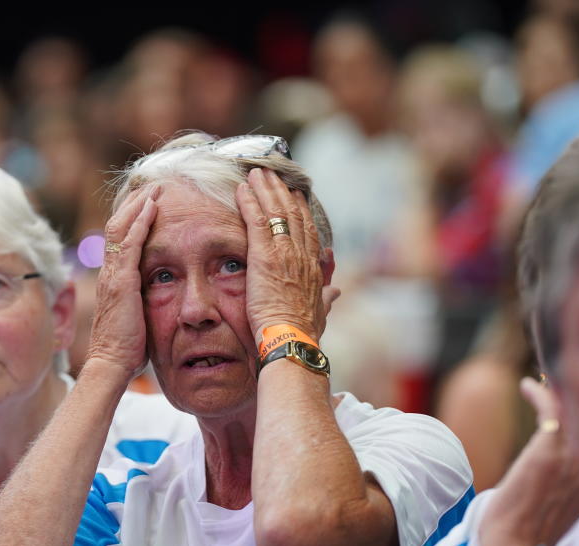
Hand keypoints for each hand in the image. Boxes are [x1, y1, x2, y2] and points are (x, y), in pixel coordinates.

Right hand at [85, 185, 159, 378]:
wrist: (111, 364)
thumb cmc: (127, 349)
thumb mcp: (138, 316)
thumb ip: (145, 299)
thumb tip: (161, 293)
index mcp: (113, 279)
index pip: (119, 238)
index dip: (133, 217)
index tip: (149, 201)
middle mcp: (109, 272)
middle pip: (117, 225)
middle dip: (135, 203)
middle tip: (153, 184)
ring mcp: (112, 275)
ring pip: (120, 227)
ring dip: (138, 205)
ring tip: (155, 188)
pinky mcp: (121, 282)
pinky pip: (129, 244)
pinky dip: (140, 222)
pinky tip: (152, 208)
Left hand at [236, 168, 328, 341]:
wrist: (292, 339)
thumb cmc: (304, 331)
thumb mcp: (321, 311)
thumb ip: (327, 296)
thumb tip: (335, 290)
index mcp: (313, 265)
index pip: (308, 229)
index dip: (300, 208)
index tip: (293, 194)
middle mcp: (302, 253)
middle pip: (293, 212)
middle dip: (281, 190)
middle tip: (271, 173)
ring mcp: (284, 252)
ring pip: (276, 211)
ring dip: (265, 189)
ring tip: (256, 173)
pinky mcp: (264, 256)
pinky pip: (256, 221)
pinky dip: (250, 202)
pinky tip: (242, 188)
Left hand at [478, 377, 578, 545]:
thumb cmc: (533, 527)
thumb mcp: (563, 497)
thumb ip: (570, 474)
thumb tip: (559, 458)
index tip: (575, 396)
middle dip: (576, 394)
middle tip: (559, 378)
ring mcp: (578, 454)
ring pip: (575, 406)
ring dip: (558, 388)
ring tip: (544, 376)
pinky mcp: (550, 447)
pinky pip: (550, 406)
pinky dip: (537, 393)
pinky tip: (526, 386)